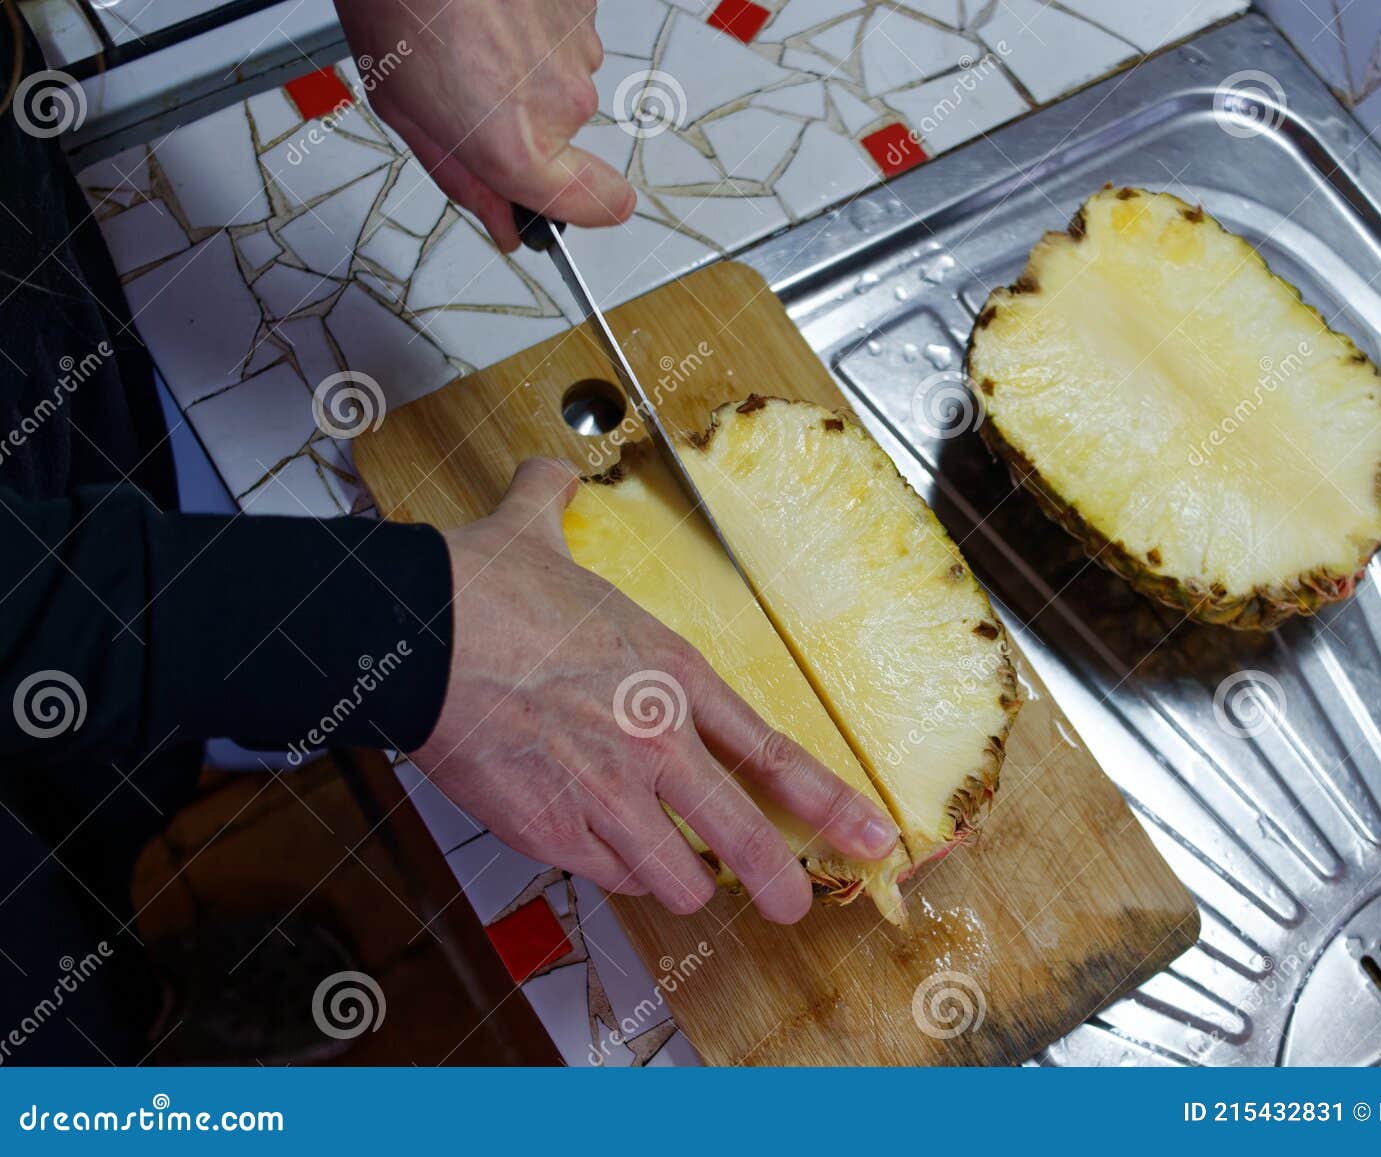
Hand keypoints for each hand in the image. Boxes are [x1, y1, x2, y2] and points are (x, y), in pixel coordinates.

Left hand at [335, 0, 634, 250]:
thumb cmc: (397, 8)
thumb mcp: (407, 114)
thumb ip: (465, 179)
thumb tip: (506, 226)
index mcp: (516, 145)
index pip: (600, 205)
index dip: (588, 208)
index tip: (575, 204)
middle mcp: (562, 103)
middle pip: (564, 136)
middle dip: (523, 118)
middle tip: (467, 81)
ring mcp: (579, 50)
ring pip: (563, 80)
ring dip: (525, 66)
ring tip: (471, 35)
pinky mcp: (583, 7)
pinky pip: (566, 36)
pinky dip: (533, 27)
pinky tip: (492, 9)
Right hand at [411, 459, 899, 922]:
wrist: (415, 636)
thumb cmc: (481, 589)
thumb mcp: (539, 534)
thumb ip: (555, 502)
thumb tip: (547, 470)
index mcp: (673, 676)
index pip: (775, 756)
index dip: (832, 806)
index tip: (871, 835)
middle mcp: (655, 744)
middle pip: (747, 841)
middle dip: (782, 883)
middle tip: (795, 906)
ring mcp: (606, 797)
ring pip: (679, 881)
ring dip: (682, 881)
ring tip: (678, 874)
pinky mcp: (552, 834)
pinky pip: (608, 879)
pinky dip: (611, 872)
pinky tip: (601, 849)